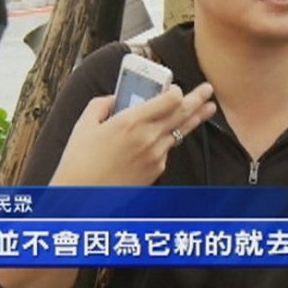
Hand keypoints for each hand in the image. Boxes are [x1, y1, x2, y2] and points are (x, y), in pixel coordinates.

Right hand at [50, 83, 216, 185]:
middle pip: (182, 113)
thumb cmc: (79, 164)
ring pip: (181, 132)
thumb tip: (115, 98)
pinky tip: (167, 135)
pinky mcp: (156, 171)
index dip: (175, 91)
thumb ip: (101, 105)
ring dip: (194, 119)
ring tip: (207, 109)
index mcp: (131, 122)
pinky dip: (168, 140)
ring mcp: (156, 156)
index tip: (175, 87)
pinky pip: (167, 150)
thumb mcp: (84, 126)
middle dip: (198, 99)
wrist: (82, 199)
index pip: (169, 100)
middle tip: (208, 90)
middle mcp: (148, 138)